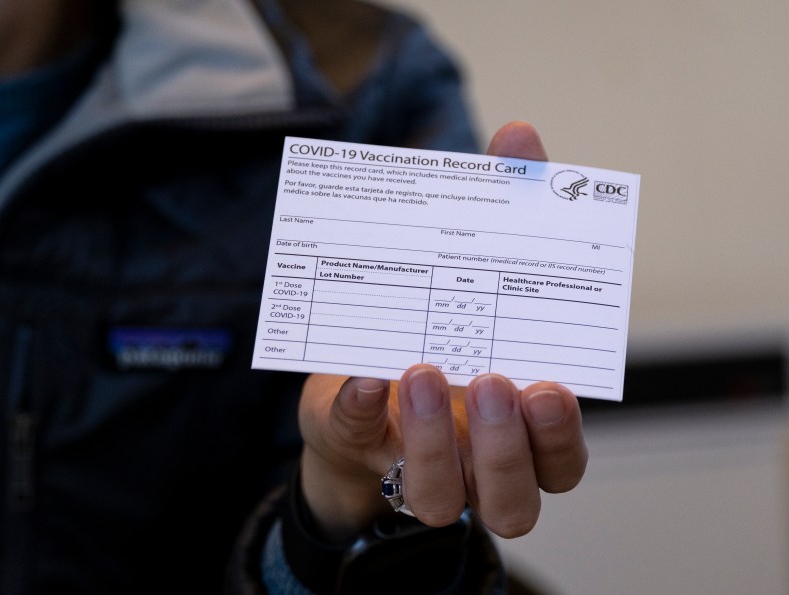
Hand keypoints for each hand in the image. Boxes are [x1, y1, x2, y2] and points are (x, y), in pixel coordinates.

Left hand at [297, 122, 587, 541]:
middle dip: (505, 445)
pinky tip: (362, 372)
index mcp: (520, 430)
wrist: (366, 376)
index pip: (562, 456)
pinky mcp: (362, 447)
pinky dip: (359, 410)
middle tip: (489, 378)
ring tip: (418, 370)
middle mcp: (477, 463)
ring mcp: (419, 465)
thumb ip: (507, 208)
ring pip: (443, 500)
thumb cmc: (441, 322)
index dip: (560, 435)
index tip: (550, 386)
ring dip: (436, 443)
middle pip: (514, 497)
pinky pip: (360, 445)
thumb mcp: (475, 266)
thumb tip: (520, 138)